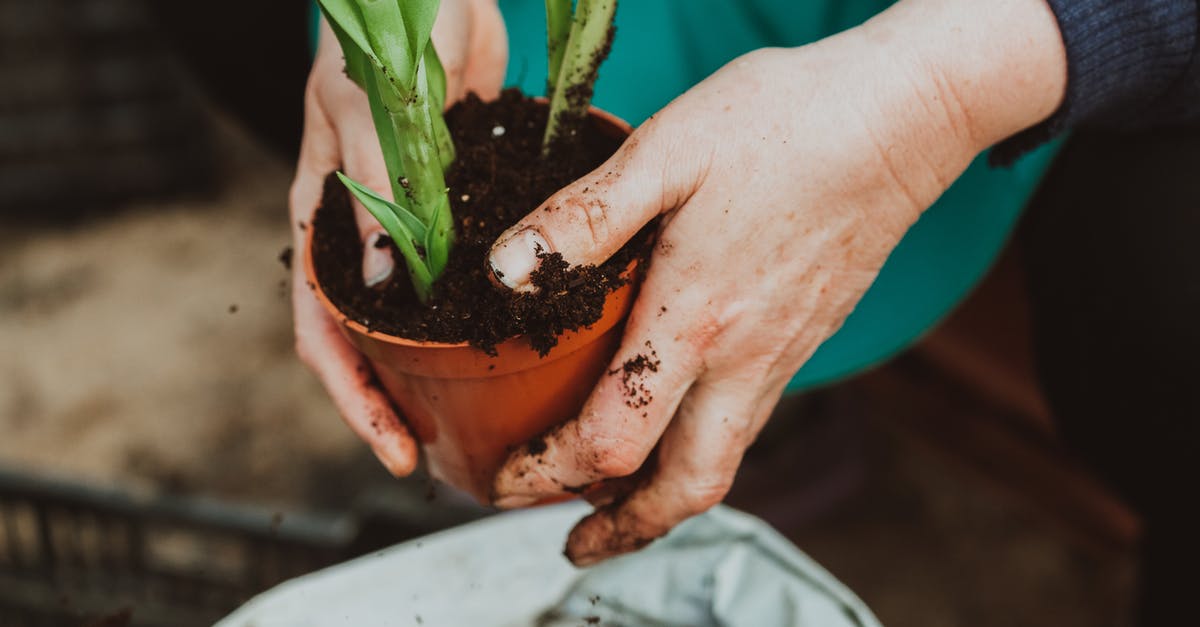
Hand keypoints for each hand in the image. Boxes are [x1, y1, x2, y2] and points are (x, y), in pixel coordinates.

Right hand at [290, 0, 506, 476]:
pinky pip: (467, 266)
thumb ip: (379, 195)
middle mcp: (364, 231)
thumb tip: (387, 288)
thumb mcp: (371, 113)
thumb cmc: (381, 29)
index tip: (394, 450)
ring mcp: (413, 219)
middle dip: (400, 400)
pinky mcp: (458, 197)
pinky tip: (525, 331)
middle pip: (372, 339)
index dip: (354, 400)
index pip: (322, 333)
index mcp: (322, 219)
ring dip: (444, 364)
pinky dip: (485, 303)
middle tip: (449, 451)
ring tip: (490, 410)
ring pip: (423, 312)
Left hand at [487, 0, 1065, 564]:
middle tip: (573, 545)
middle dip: (622, 530)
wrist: (900, 118)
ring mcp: (782, 355)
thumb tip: (504, 273)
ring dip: (661, 499)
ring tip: (613, 503)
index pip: (613, 441)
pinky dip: (699, 449)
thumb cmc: (784, 124)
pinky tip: (674, 418)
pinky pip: (747, 422)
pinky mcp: (804, 338)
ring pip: (721, 463)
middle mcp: (744, 358)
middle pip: (685, 488)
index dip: (547, 474)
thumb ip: (583, 219)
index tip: (504, 480)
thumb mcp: (667, 152)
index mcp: (696, 319)